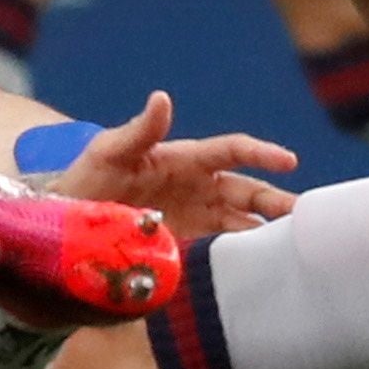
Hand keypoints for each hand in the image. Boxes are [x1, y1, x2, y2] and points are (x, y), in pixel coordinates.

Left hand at [37, 91, 297, 241]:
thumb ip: (138, 131)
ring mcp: (193, 219)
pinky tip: (258, 271)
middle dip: (277, 201)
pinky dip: (242, 259)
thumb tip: (162, 98)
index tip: (289, 162)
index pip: (232, 151)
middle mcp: (197, 189)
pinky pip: (220, 251)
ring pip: (241, 222)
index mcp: (185, 160)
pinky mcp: (184, 248)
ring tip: (291, 247)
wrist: (63, 228)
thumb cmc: (85, 180)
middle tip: (304, 216)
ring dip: (266, 232)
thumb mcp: (107, 153)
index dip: (261, 154)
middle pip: (247, 192)